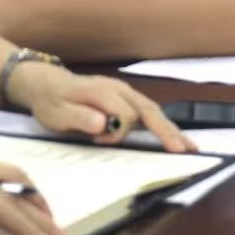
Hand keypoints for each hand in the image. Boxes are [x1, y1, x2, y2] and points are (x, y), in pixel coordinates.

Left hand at [11, 64, 194, 151]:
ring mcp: (125, 93)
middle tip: (182, 150)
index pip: (123, 114)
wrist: (45, 84)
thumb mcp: (56, 113)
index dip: (117, 131)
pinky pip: (149, 112)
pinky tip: (175, 137)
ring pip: (153, 111)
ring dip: (171, 129)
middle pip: (148, 110)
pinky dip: (164, 125)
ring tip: (189, 146)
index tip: (100, 141)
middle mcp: (119, 89)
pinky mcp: (126, 100)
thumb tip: (103, 123)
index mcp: (102, 91)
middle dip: (166, 130)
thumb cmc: (51, 101)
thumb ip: (79, 117)